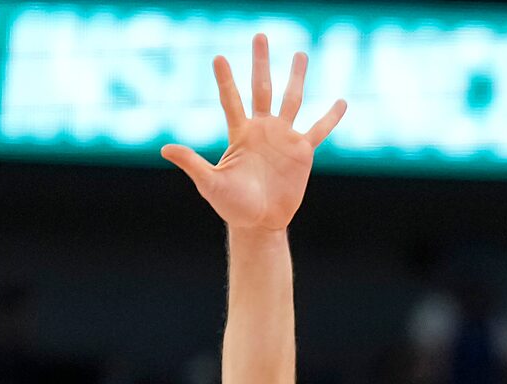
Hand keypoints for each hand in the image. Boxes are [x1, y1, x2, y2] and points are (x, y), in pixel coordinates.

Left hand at [162, 35, 344, 231]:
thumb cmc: (232, 206)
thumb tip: (165, 149)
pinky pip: (318, 130)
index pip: (231, 100)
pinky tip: (341, 102)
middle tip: (260, 36)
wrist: (260, 224)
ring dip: (296, 77)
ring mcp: (284, 138)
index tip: (218, 58)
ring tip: (300, 54)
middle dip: (260, 63)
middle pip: (262, 88)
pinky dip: (330, 117)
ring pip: (291, 100)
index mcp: (240, 134)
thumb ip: (192, 163)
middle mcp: (262, 130)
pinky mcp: (302, 152)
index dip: (225, 80)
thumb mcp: (210, 184)